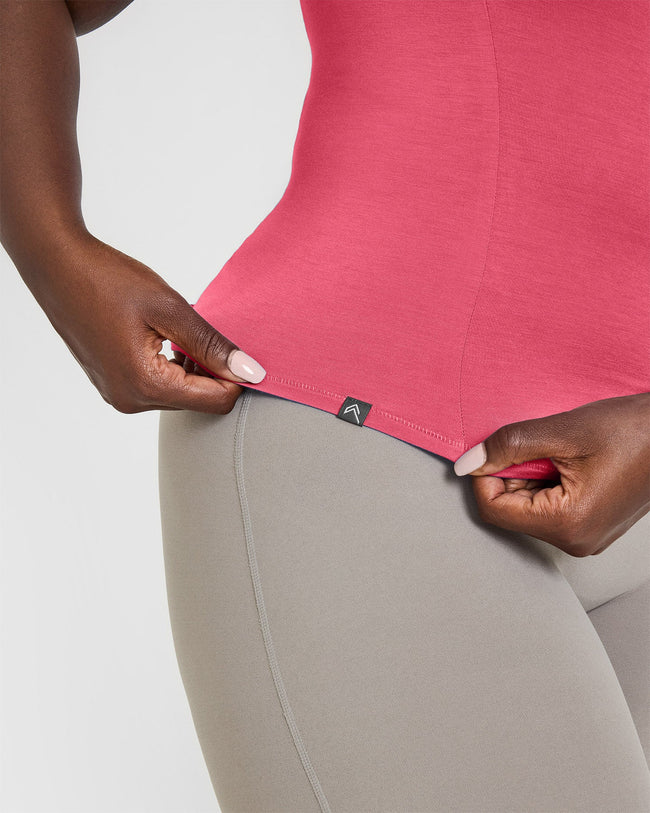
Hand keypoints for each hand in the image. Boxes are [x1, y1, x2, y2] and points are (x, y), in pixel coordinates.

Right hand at [35, 234, 265, 412]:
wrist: (57, 268)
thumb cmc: (108, 281)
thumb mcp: (170, 309)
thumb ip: (212, 345)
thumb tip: (250, 372)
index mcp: (146, 384)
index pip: (215, 402)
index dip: (237, 378)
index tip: (238, 348)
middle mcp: (131, 400)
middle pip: (198, 402)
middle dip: (212, 373)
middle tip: (204, 333)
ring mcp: (119, 396)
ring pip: (179, 397)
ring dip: (192, 370)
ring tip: (179, 333)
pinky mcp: (113, 387)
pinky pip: (158, 389)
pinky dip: (172, 370)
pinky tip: (164, 340)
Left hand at [453, 393, 649, 556]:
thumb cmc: (634, 431)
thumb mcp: (562, 431)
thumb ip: (508, 446)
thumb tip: (468, 462)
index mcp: (567, 525)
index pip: (493, 510)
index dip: (483, 476)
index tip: (492, 449)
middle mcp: (575, 541)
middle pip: (510, 510)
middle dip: (510, 474)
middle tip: (537, 445)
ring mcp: (585, 537)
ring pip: (528, 507)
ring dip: (529, 475)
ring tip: (560, 452)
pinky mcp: (592, 526)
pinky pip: (550, 506)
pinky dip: (547, 480)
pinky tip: (569, 461)